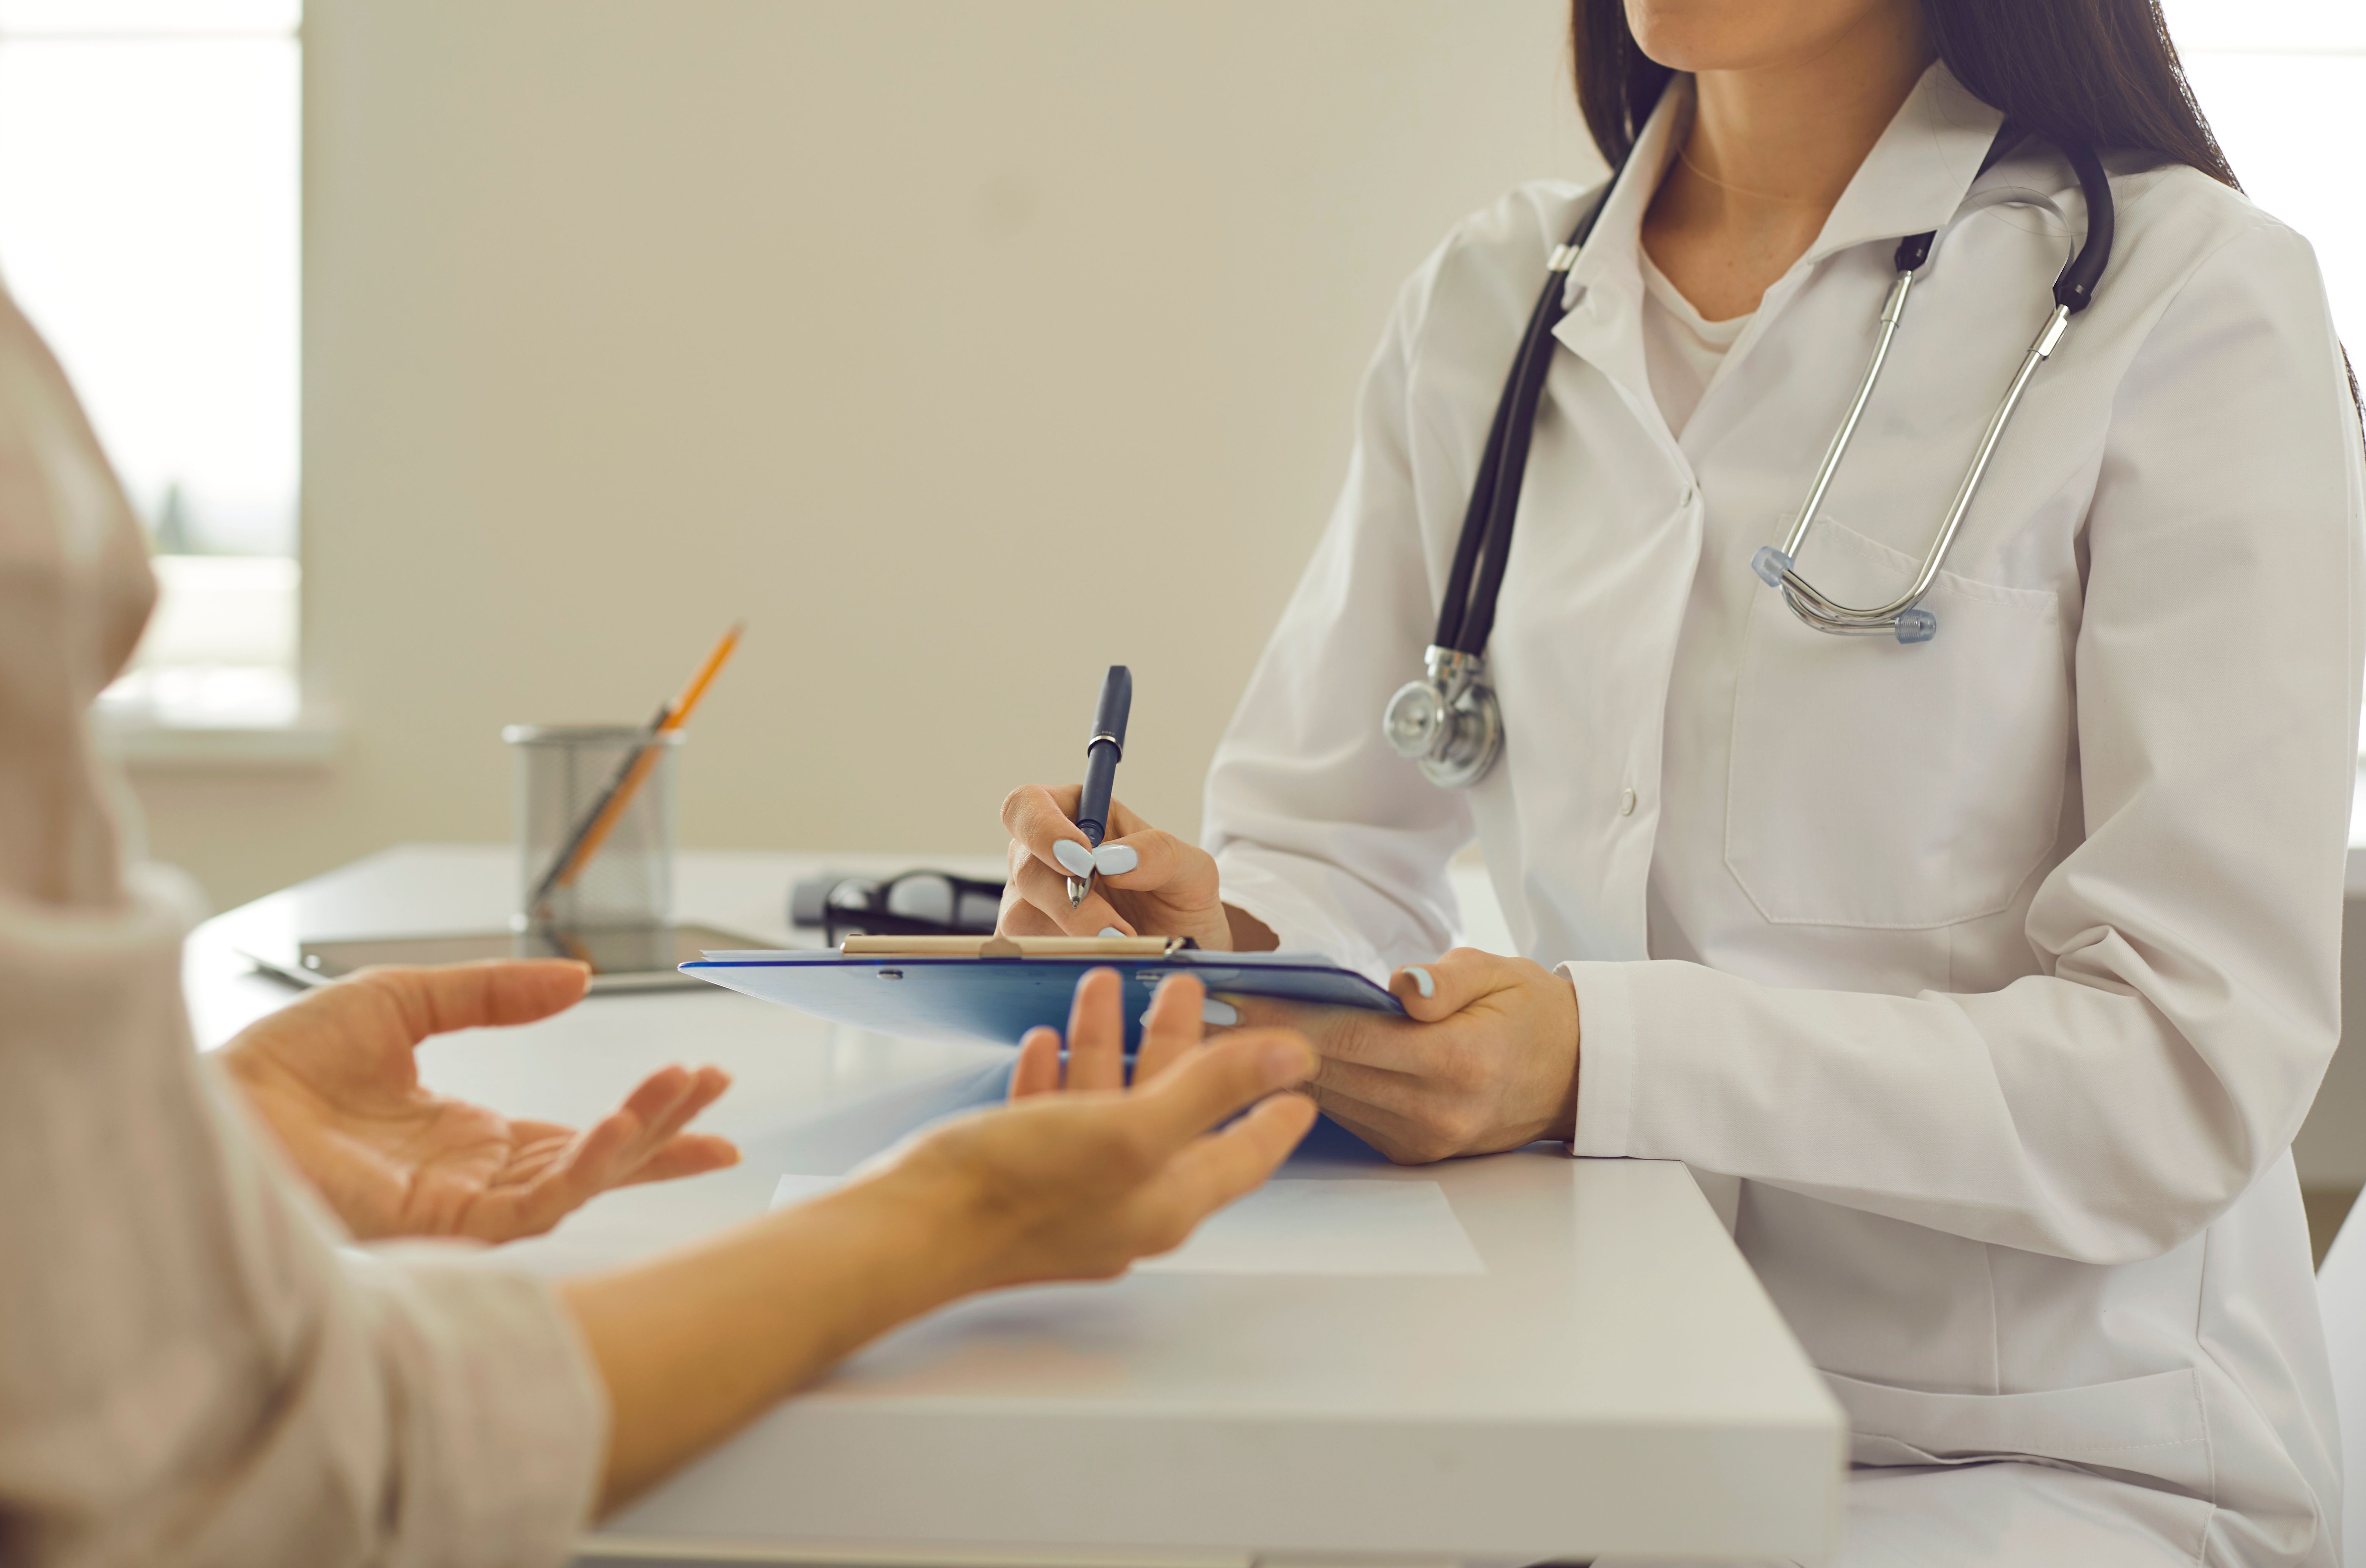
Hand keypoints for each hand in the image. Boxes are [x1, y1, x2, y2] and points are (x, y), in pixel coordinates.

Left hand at [220, 961, 739, 1240]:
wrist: (214, 1099)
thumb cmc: (279, 1064)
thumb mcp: (404, 998)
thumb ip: (493, 991)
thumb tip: (575, 978)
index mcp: (468, 1138)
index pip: (580, 1137)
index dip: (646, 1117)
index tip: (701, 1090)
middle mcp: (473, 1180)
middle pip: (597, 1163)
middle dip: (665, 1129)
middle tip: (716, 1087)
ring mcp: (460, 1206)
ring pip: (578, 1186)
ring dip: (638, 1141)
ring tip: (679, 1093)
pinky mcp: (439, 1223)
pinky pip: (532, 1209)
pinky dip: (583, 1171)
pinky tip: (616, 1130)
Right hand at [877, 967, 1317, 1286]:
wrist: (908, 1231)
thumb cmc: (1013, 1190)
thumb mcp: (1130, 1128)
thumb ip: (1212, 1090)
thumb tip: (1292, 1062)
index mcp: (1164, 1200)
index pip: (1241, 1153)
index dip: (1271, 1112)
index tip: (1299, 1084)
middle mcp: (1123, 1204)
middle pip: (1170, 1113)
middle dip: (1178, 1045)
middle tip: (1182, 987)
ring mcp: (1067, 1198)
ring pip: (1105, 1105)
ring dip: (1106, 1043)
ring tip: (1104, 985)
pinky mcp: (1017, 1184)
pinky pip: (1050, 1121)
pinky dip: (1054, 1077)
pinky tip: (1045, 1042)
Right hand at [997, 784, 1244, 948]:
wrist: (1183, 956)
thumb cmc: (1181, 901)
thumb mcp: (1192, 870)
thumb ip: (1159, 853)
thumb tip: (1110, 860)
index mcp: (1077, 816)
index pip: (1029, 803)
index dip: (1044, 828)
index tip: (1083, 859)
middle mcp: (1045, 857)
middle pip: (1026, 868)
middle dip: (1070, 902)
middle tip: (1116, 929)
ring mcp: (1033, 903)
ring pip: (1021, 916)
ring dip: (1073, 937)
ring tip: (1122, 948)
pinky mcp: (1032, 944)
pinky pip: (1026, 954)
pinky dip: (1063, 962)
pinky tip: (1099, 963)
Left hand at [1235, 947, 1578, 1163]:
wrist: (1573, 1073)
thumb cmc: (1531, 1011)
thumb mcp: (1500, 973)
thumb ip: (1447, 979)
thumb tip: (1401, 988)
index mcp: (1460, 1061)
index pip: (1352, 1038)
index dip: (1285, 1016)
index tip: (1232, 994)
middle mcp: (1436, 1110)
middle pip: (1327, 1072)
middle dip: (1258, 1040)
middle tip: (1198, 1009)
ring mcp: (1421, 1139)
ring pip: (1327, 1096)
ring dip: (1269, 1066)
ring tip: (1214, 1029)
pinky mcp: (1411, 1151)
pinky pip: (1346, 1112)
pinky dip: (1306, 1083)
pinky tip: (1265, 1056)